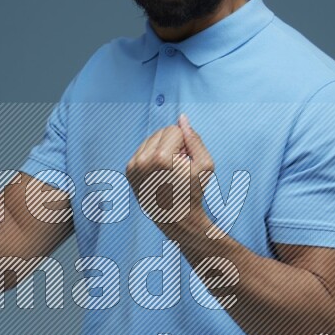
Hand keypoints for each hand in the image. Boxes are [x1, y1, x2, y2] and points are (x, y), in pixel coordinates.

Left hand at [125, 113, 213, 241]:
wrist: (175, 216)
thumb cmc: (193, 191)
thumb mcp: (205, 165)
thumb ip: (194, 138)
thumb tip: (182, 118)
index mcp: (160, 158)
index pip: (174, 129)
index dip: (185, 143)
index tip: (187, 160)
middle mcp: (142, 160)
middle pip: (161, 131)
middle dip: (173, 143)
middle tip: (179, 165)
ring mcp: (133, 166)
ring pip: (151, 139)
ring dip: (163, 148)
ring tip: (169, 169)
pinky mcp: (129, 170)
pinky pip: (143, 149)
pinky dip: (153, 155)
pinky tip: (160, 171)